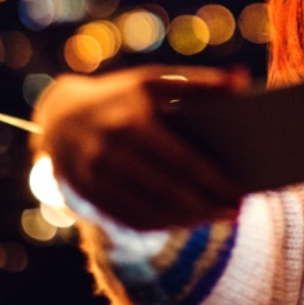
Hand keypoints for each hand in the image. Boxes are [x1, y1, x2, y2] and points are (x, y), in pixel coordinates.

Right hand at [31, 65, 250, 229]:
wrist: (60, 115)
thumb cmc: (121, 96)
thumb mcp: (154, 81)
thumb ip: (200, 82)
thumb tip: (242, 80)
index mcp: (133, 122)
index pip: (183, 161)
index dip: (215, 181)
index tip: (241, 192)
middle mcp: (111, 152)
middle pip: (169, 191)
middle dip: (206, 206)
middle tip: (235, 213)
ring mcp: (96, 178)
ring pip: (150, 210)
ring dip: (187, 219)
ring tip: (215, 217)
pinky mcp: (88, 196)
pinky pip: (130, 218)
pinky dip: (162, 224)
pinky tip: (184, 220)